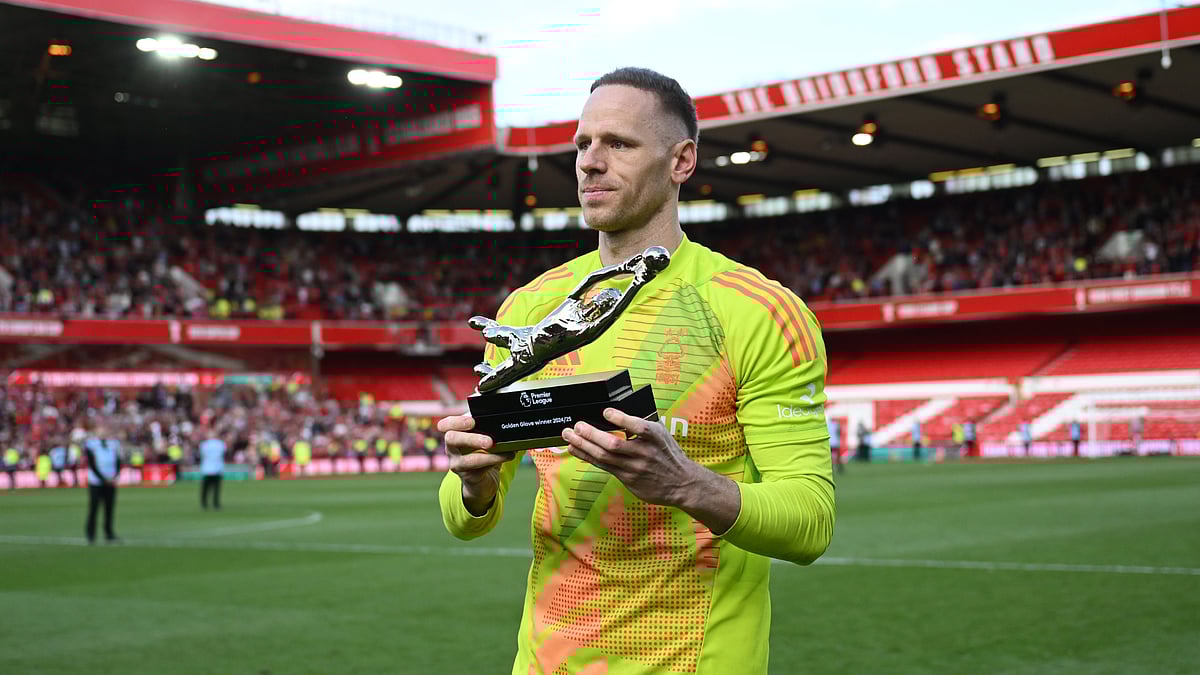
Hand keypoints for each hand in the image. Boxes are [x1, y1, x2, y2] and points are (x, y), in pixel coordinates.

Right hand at [438, 414, 513, 515]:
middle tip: (490, 441)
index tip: (472, 421)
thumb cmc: (483, 451)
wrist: (483, 479)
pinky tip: (507, 456)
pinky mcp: (468, 477)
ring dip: (489, 456)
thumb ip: (488, 427)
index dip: (456, 421)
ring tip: (506, 452)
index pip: (445, 424)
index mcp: (454, 433)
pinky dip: (496, 461)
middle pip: (451, 439)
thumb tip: (506, 421)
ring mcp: (457, 464)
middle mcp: (451, 448)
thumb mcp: (483, 436)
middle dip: (471, 438)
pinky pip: (481, 469)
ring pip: (467, 460)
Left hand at [563, 409, 741, 533]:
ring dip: (584, 446)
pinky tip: (576, 450)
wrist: (682, 483)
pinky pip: (604, 467)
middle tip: (576, 425)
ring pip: (605, 457)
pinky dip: (588, 457)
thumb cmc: (669, 454)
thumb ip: (644, 423)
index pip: (639, 427)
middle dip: (591, 434)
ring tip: (569, 436)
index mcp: (655, 437)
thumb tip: (619, 410)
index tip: (606, 412)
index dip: (621, 419)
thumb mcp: (662, 434)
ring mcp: (635, 468)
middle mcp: (645, 453)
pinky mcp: (628, 479)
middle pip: (614, 444)